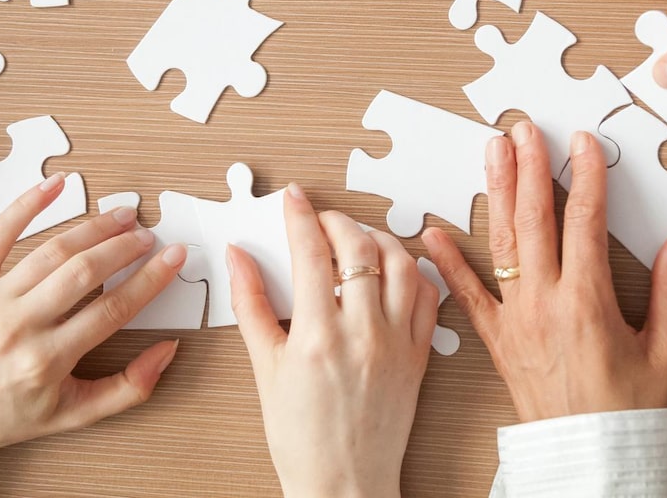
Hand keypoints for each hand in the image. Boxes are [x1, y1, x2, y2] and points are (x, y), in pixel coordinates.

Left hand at [0, 175, 185, 497]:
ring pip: (52, 250)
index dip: (150, 279)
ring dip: (92, 227)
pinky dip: (27, 205)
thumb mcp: (72, 416)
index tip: (173, 257)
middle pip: (85, 272)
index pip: (113, 309)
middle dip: (124, 247)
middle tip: (148, 235)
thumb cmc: (3, 417)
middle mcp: (19, 327)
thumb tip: (167, 350)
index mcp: (47, 361)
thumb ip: (127, 388)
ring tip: (121, 216)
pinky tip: (55, 185)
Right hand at [229, 185, 437, 497]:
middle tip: (320, 218)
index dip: (300, 215)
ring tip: (358, 237)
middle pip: (358, 248)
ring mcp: (397, 344)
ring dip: (379, 238)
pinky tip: (395, 268)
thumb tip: (238, 257)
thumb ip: (250, 304)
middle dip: (336, 219)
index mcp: (317, 337)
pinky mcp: (420, 356)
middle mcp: (362, 334)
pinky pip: (428, 297)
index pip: (311, 252)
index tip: (294, 198)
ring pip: (401, 263)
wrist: (343, 485)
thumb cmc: (302, 438)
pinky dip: (414, 271)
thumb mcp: (265, 369)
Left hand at [424, 122, 666, 422]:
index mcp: (589, 302)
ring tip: (491, 154)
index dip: (585, 176)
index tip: (582, 143)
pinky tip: (431, 232)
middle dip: (530, 168)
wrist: (594, 462)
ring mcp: (516, 321)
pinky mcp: (498, 342)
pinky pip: (467, 297)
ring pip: (502, 245)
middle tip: (524, 130)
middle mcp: (546, 304)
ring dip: (496, 194)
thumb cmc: (632, 413)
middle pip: (535, 220)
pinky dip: (447, 263)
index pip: (586, 221)